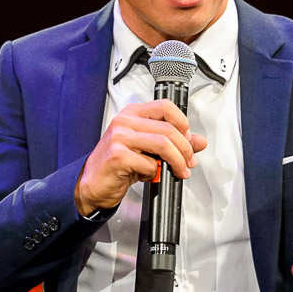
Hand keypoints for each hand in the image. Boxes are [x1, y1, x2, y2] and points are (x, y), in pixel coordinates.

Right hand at [74, 99, 207, 217]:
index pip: (165, 106)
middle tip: (189, 162)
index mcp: (132, 114)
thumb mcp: (148, 150)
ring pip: (163, 144)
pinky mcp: (118, 155)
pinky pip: (149, 164)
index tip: (188, 139)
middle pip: (168, 129)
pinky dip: (154, 173)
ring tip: (180, 171)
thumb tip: (199, 141)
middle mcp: (125, 121)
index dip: (182, 123)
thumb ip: (174, 143)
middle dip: (185, 149)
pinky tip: (149, 176)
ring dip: (177, 161)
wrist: (92, 184)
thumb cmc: (118, 165)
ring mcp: (119, 137)